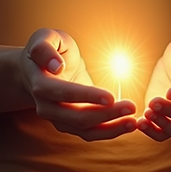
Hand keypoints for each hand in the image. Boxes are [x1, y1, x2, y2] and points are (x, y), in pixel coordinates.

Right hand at [22, 28, 136, 140]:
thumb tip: (56, 66)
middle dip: (107, 114)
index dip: (87, 96)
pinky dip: (110, 132)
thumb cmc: (47, 50)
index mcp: (40, 84)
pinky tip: (128, 124)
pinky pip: (90, 133)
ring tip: (134, 121)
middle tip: (132, 106)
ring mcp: (56, 119)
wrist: (36, 70)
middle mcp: (45, 106)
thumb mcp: (44, 38)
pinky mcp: (68, 125)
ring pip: (85, 130)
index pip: (64, 93)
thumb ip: (45, 49)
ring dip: (111, 128)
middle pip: (77, 117)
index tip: (111, 96)